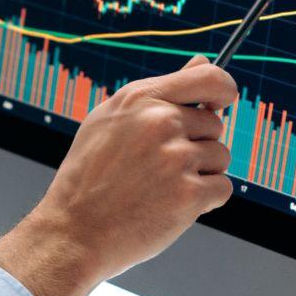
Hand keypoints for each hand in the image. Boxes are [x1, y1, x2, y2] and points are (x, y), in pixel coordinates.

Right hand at [0, 55, 235, 295]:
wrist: (73, 233)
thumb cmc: (89, 178)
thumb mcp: (111, 121)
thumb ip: (159, 92)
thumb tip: (202, 62)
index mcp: (141, 98)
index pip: (209, 79)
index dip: (223, 92)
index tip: (219, 106)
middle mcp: (161, 122)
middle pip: (214, 126)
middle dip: (197, 147)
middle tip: (159, 170)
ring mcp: (176, 158)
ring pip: (220, 158)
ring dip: (201, 175)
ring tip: (161, 190)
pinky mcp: (189, 194)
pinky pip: (222, 189)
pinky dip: (204, 201)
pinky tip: (171, 208)